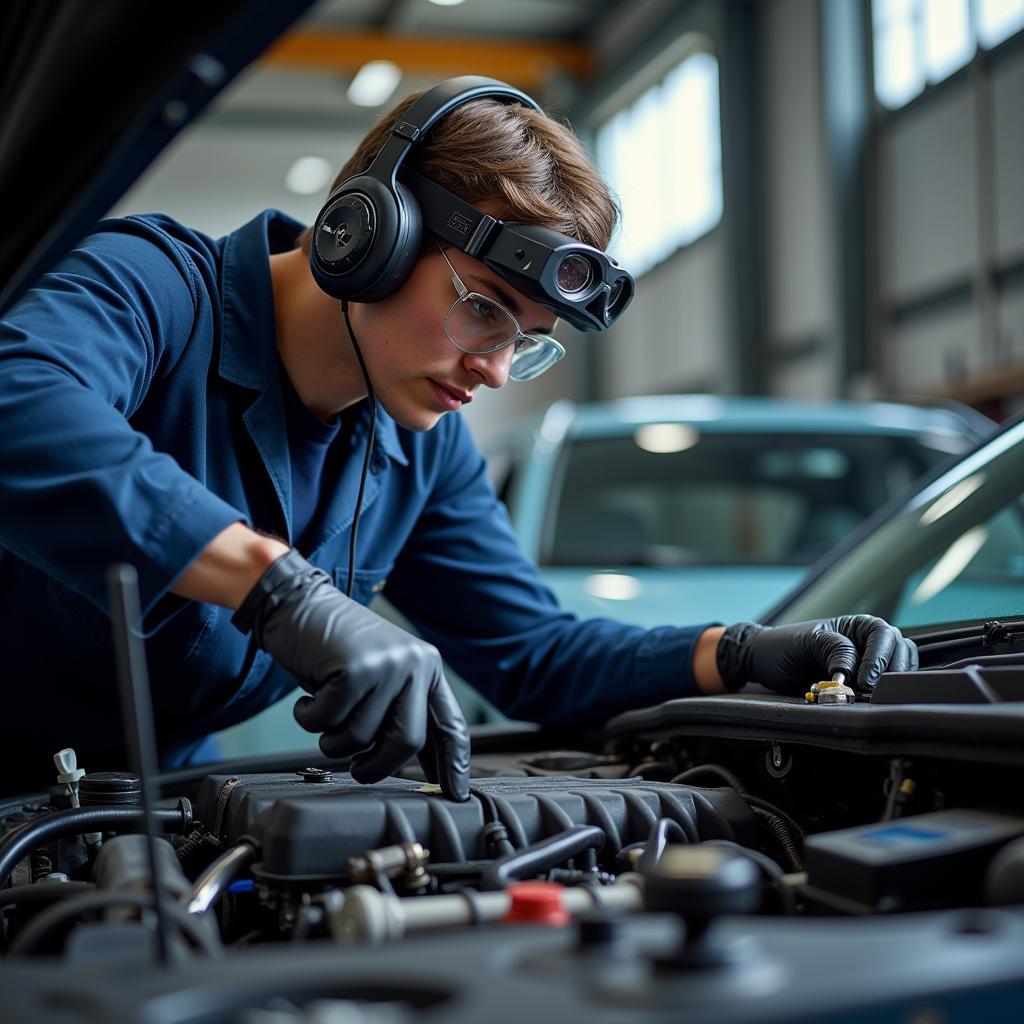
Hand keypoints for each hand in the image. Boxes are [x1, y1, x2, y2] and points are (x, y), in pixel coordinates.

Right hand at [232, 549, 469, 800]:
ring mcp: (385, 665)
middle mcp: (414, 664)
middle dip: (378, 766)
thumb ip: (400, 713)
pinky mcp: (353, 669)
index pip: (450, 725)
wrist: (297, 602)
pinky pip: (329, 722)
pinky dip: (310, 719)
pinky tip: (309, 698)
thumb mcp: (380, 676)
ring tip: (325, 714)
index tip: (456, 794)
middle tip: (358, 769)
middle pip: (407, 741)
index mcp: (427, 668)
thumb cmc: (334, 646)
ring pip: (362, 737)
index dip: (453, 764)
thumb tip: (423, 766)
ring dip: (333, 739)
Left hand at [715, 615, 917, 695]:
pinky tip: (868, 701)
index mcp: (856, 626)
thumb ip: (832, 649)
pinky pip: (883, 687)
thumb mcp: (805, 642)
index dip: (878, 657)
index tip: (864, 680)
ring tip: (869, 696)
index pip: (883, 635)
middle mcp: (867, 643)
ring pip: (898, 668)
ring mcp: (867, 664)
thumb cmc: (783, 645)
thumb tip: (852, 669)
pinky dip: (881, 693)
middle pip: (899, 651)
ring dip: (890, 682)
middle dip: (889, 671)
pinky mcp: (861, 685)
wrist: (764, 662)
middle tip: (869, 691)